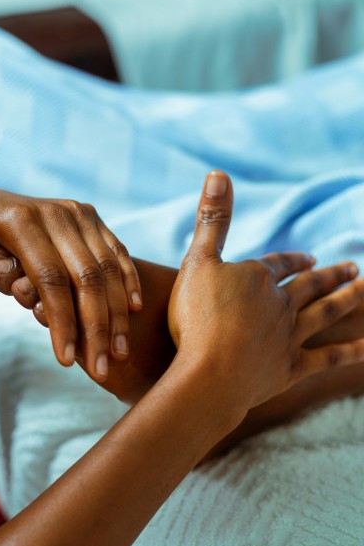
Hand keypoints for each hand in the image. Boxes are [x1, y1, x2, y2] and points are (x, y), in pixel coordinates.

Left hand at [0, 188, 141, 380]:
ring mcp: (79, 215)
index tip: (67, 361)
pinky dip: (128, 282)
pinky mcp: (93, 219)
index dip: (62, 321)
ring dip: (117, 315)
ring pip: (107, 269)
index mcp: (23, 219)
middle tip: (102, 369)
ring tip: (118, 354)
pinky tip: (135, 313)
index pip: (49, 278)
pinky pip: (117, 253)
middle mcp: (58, 213)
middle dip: (96, 328)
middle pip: (86, 278)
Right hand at [168, 171, 363, 416]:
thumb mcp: (198, 261)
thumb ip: (212, 220)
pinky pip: (328, 358)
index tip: (309, 258)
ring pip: (325, 313)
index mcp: (257, 279)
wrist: (210, 373)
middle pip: (309, 286)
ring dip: (347, 300)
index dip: (292, 259)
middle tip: (352, 268)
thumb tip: (218, 173)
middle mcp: (280, 304)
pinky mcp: (292, 368)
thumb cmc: (197, 317)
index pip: (279, 263)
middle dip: (330, 275)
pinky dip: (351, 352)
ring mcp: (289, 337)